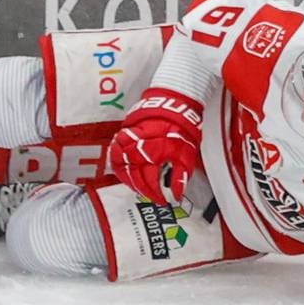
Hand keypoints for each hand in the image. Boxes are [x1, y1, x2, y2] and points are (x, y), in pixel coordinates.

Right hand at [104, 90, 203, 204]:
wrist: (174, 104)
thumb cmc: (182, 127)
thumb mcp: (188, 152)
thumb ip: (180, 175)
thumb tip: (176, 194)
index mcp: (157, 150)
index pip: (151, 180)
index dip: (155, 194)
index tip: (162, 200)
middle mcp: (140, 145)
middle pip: (135, 175)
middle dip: (144, 190)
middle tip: (152, 196)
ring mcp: (129, 139)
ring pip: (122, 166)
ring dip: (130, 180)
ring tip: (140, 188)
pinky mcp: (124, 133)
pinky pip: (115, 154)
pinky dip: (120, 166)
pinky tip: (127, 173)